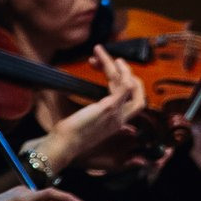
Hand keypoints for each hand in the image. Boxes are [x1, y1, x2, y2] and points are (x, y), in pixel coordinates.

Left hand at [34, 47, 146, 171]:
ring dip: (120, 67)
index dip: (126, 85)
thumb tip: (93, 107)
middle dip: (128, 74)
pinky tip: (113, 61)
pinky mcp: (110, 106)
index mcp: (116, 123)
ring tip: (105, 54)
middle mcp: (121, 118)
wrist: (63, 145)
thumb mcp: (85, 125)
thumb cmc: (68, 136)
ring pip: (130, 84)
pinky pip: (124, 86)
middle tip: (115, 61)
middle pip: (137, 92)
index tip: (111, 72)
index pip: (132, 101)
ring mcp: (117, 112)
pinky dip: (120, 71)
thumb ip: (91, 116)